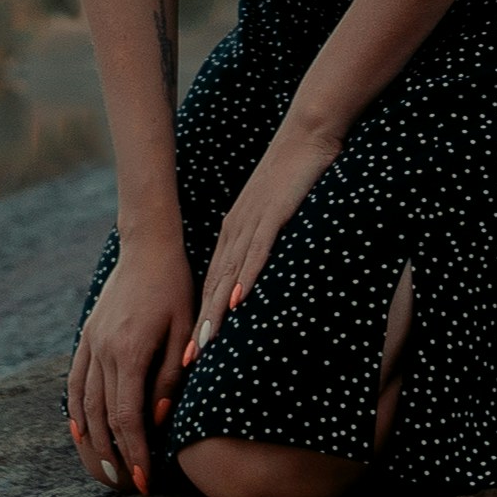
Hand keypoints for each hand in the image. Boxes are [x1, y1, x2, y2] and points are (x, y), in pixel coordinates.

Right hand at [68, 236, 189, 493]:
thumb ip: (169, 377)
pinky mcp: (86, 337)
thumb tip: (157, 420)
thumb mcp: (183, 330)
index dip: (135, 452)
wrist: (148, 248)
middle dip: (113, 457)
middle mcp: (103, 350)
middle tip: (125, 487)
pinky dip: (75, 412)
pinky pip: (75, 383)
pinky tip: (80, 434)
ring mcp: (90, 343)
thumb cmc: (176, 288)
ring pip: (83, 404)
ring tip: (104, 473)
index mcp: (130, 351)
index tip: (144, 481)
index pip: (127, 416)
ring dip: (91, 443)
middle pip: (101, 418)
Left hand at [183, 130, 340, 366]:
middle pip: (214, 285)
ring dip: (216, 311)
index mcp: (236, 232)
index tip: (192, 351)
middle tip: (188, 362)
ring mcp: (254, 223)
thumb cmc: (296, 174)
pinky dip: (246, 278)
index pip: (215, 282)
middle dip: (201, 324)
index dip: (203, 316)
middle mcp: (237, 230)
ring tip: (205, 343)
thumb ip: (267, 240)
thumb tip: (264, 270)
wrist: (308, 134)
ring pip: (230, 275)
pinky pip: (257, 253)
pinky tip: (238, 301)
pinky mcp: (274, 215)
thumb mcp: (275, 213)